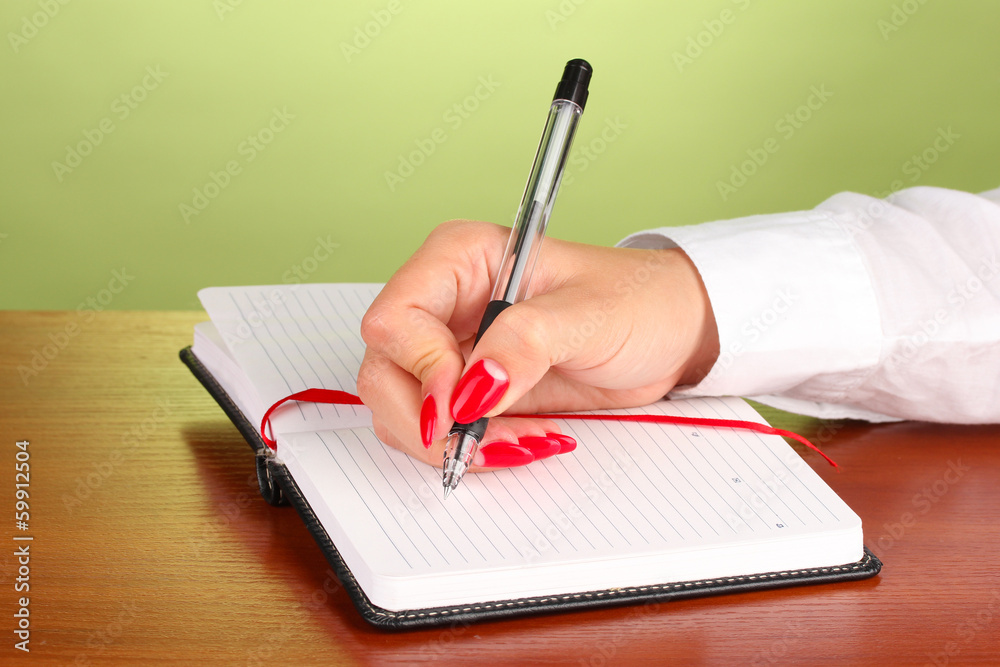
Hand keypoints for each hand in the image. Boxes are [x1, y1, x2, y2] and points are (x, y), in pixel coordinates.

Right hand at [357, 220, 718, 471]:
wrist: (670, 334)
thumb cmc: (636, 300)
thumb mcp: (586, 315)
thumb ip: (525, 344)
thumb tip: (470, 389)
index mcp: (460, 260)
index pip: (396, 318)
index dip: (420, 369)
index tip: (459, 407)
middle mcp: (445, 303)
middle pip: (385, 371)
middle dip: (427, 420)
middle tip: (478, 445)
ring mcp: (453, 349)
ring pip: (400, 409)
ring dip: (450, 442)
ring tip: (518, 442)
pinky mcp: (469, 390)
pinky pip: (438, 430)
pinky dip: (468, 449)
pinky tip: (519, 441)